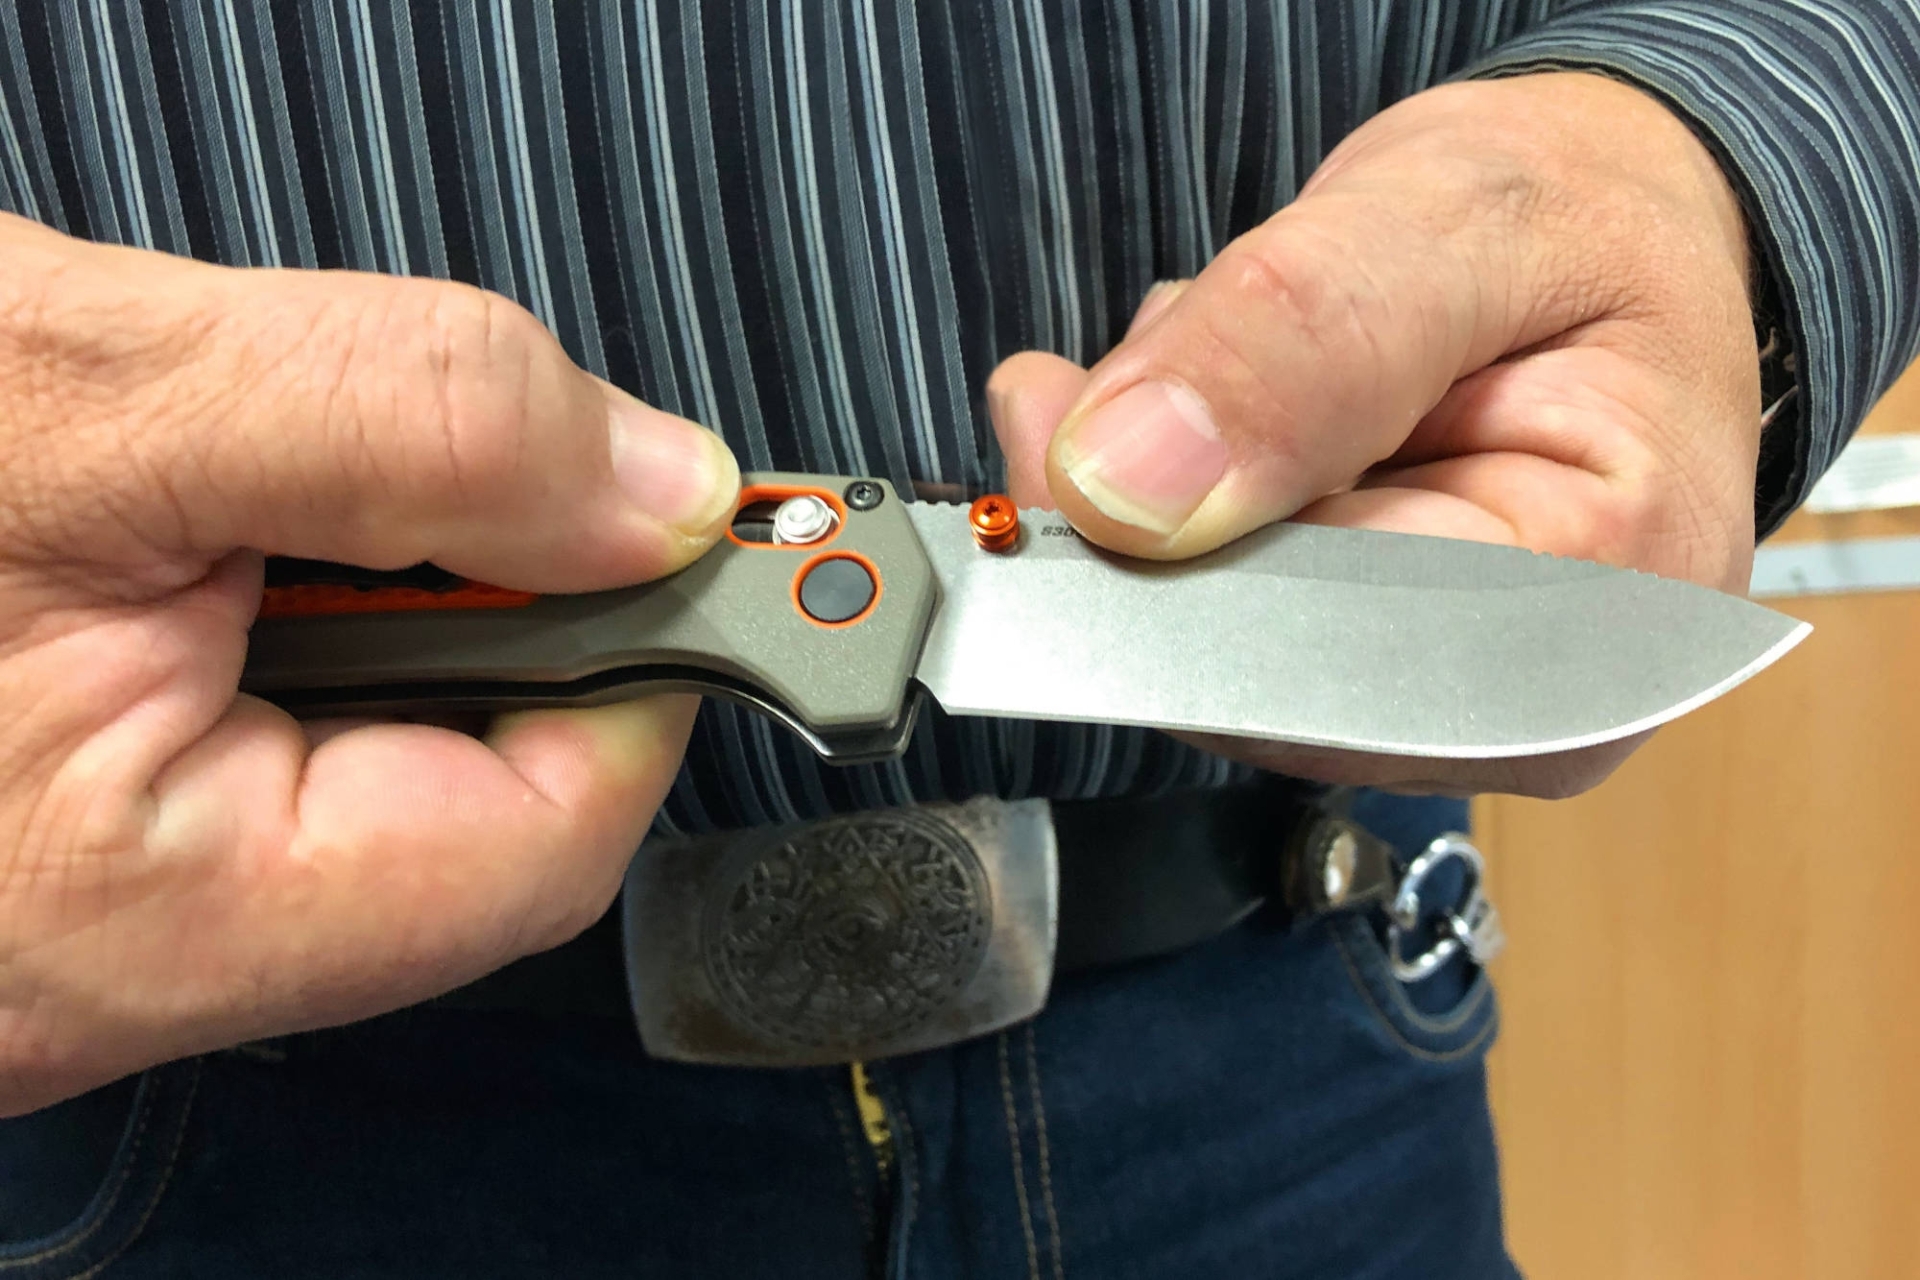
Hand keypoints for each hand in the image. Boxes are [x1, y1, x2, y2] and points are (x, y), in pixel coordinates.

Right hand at [0, 216, 738, 1113]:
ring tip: (215, 480)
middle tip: (444, 469)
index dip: (649, 671)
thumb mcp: (88, 395)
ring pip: (332, 771)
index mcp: (125, 916)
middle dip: (486, 614)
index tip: (693, 545)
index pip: (534, 841)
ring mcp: (53, 930)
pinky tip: (160, 532)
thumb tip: (657, 491)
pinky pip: (216, 751)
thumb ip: (417, 427)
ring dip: (350, 598)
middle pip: (446, 812)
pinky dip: (248, 618)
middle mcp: (93, 973)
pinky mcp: (23, 861)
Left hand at [989, 72, 1759, 796]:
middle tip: (1124, 363)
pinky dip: (1179, 512)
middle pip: (1244, 665)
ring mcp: (1444, 702)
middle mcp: (1530, 706)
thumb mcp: (1461, 212)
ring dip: (1158, 498)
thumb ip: (1304, 335)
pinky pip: (1217, 620)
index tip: (1053, 433)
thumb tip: (1127, 491)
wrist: (1614, 238)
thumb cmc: (1585, 221)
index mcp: (1601, 606)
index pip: (1315, 648)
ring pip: (1207, 644)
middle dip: (1146, 509)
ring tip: (1211, 361)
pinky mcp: (1374, 673)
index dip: (1151, 562)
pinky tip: (1218, 415)